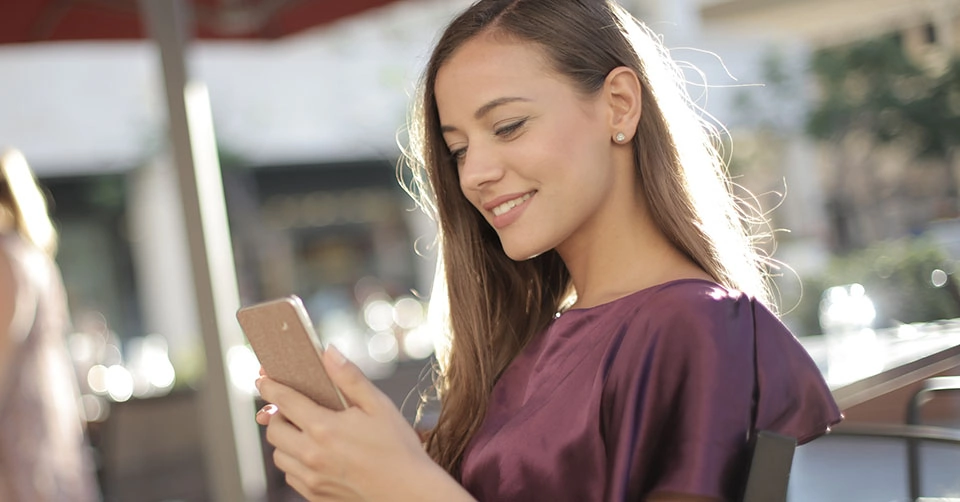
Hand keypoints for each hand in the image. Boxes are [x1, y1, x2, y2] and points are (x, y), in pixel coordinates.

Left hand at [255, 346, 465, 500]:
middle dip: (277, 414)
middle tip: (291, 407)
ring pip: (279, 455)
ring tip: (304, 431)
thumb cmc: (398, 448)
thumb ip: (349, 378)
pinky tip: (314, 454)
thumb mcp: (379, 406)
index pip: (284, 401)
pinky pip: (290, 476)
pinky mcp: (314, 496)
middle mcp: (311, 455)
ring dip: (285, 439)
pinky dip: (294, 462)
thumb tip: (328, 352)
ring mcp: (311, 478)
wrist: (409, 493)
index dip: (270, 386)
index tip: (262, 378)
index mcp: (324, 428)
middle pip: (274, 429)